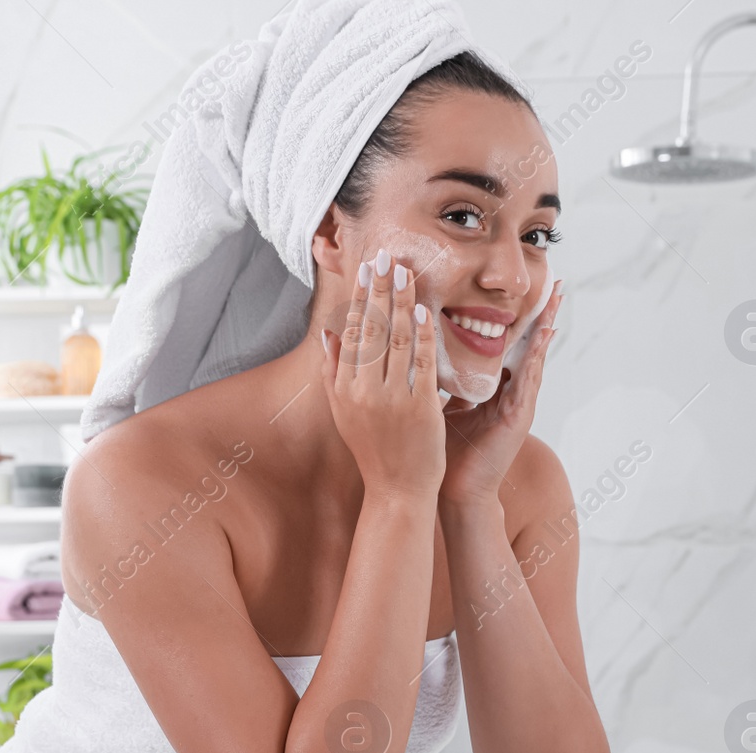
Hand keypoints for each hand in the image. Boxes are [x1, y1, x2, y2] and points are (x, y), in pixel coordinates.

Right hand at [321, 250, 443, 501]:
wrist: (397, 491)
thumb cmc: (373, 450)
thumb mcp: (343, 411)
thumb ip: (334, 371)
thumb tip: (330, 333)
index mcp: (343, 389)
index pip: (352, 333)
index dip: (361, 298)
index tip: (367, 269)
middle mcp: (363, 391)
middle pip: (372, 330)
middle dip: (380, 289)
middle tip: (387, 256)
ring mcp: (391, 400)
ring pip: (397, 340)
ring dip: (402, 302)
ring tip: (406, 273)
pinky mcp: (419, 409)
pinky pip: (422, 363)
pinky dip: (424, 335)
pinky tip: (425, 311)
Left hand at [440, 280, 563, 507]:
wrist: (453, 492)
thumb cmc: (445, 453)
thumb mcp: (440, 406)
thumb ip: (440, 382)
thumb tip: (419, 353)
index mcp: (490, 389)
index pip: (500, 345)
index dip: (509, 318)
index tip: (517, 291)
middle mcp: (508, 392)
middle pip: (524, 345)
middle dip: (537, 314)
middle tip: (553, 283)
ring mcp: (518, 403)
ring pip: (534, 356)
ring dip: (546, 326)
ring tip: (557, 298)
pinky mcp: (520, 415)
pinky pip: (531, 378)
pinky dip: (539, 355)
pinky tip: (545, 334)